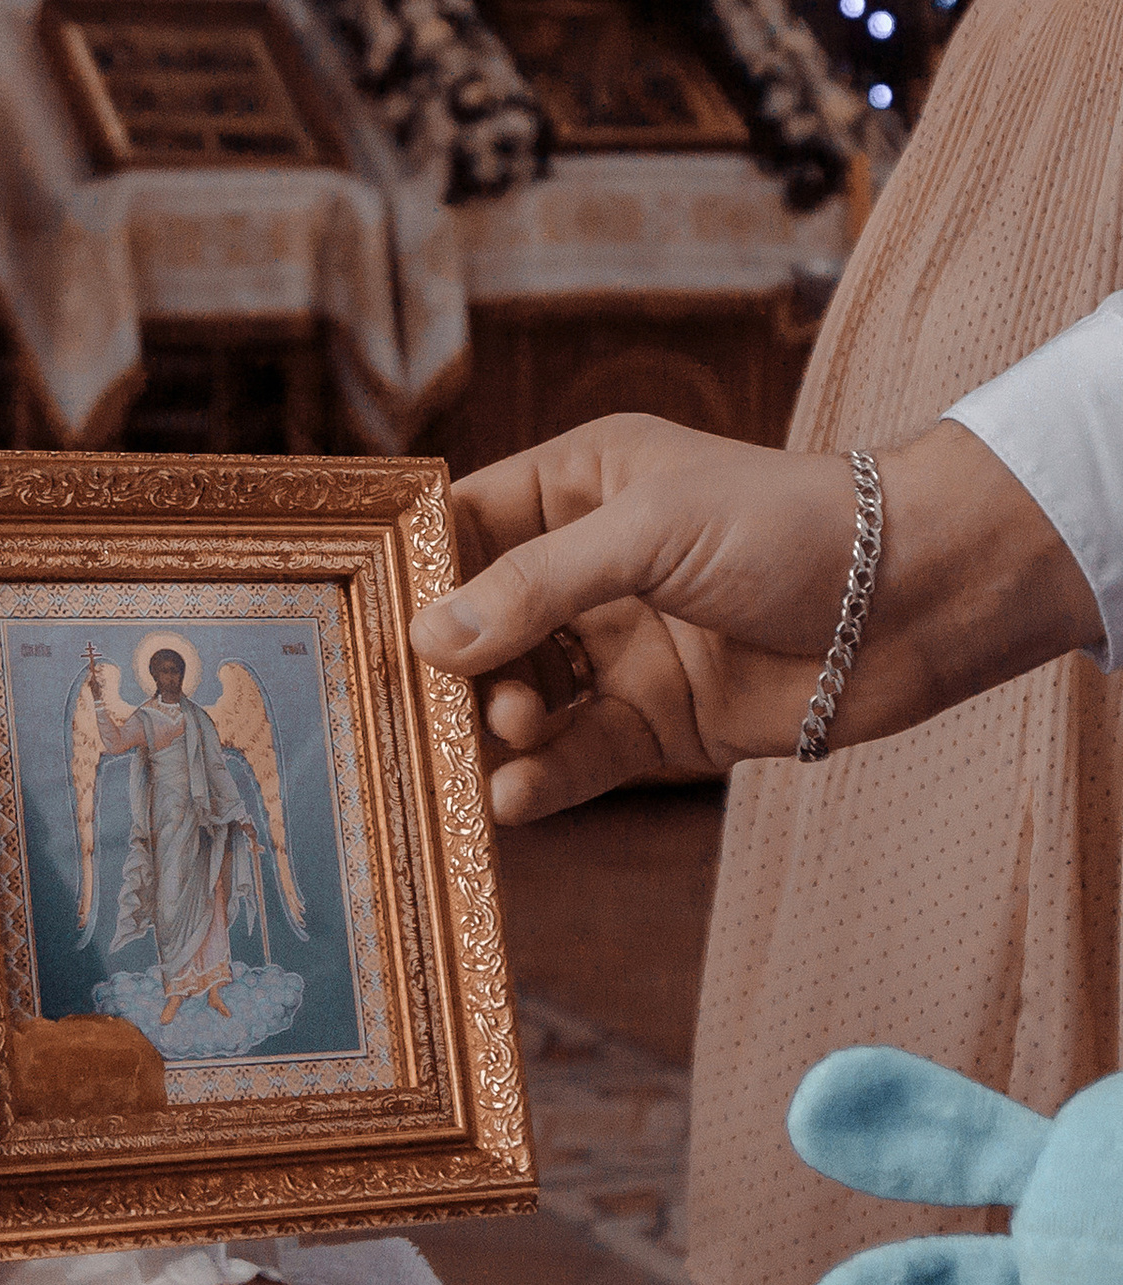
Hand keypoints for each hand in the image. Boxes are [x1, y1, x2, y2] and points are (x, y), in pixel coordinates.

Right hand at [407, 413, 1102, 826]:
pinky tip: (514, 797)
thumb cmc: (789, 526)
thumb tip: (431, 639)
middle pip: (484, 625)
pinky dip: (541, 779)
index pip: (467, 525)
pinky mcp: (659, 725)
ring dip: (499, 725)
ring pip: (524, 697)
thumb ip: (537, 586)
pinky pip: (578, 757)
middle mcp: (591, 569)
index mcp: (580, 487)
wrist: (915, 600)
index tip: (370, 621)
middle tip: (432, 703)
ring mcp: (623, 651)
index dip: (419, 571)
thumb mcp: (649, 531)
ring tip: (506, 737)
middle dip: (454, 667)